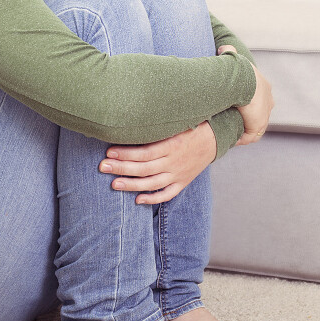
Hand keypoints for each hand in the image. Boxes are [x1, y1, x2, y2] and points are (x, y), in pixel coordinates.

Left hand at [100, 121, 215, 204]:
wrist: (216, 137)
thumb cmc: (190, 125)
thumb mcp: (175, 122)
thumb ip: (156, 125)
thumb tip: (130, 121)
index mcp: (172, 145)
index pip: (145, 152)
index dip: (126, 153)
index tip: (109, 152)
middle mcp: (174, 162)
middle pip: (144, 168)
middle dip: (122, 168)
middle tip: (103, 167)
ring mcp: (179, 174)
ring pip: (153, 183)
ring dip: (132, 185)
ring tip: (114, 184)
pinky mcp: (183, 182)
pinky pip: (167, 194)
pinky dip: (153, 198)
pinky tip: (137, 200)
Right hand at [219, 45, 273, 144]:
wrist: (243, 80)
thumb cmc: (238, 69)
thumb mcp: (234, 58)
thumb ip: (229, 52)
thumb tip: (223, 47)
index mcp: (264, 88)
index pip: (259, 99)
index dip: (249, 104)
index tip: (238, 107)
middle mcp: (268, 102)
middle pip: (260, 114)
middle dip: (249, 118)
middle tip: (236, 121)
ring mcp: (264, 114)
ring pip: (255, 126)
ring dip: (245, 130)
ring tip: (233, 132)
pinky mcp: (258, 125)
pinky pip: (250, 136)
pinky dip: (242, 138)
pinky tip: (233, 139)